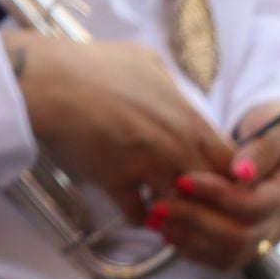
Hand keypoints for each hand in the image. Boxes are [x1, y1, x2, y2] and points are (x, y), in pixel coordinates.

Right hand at [11, 34, 233, 220]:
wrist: (51, 82)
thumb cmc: (93, 65)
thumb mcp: (145, 61)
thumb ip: (170, 86)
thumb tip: (175, 97)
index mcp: (186, 119)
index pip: (228, 161)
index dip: (220, 170)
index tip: (205, 170)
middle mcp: (174, 147)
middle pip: (211, 190)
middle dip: (202, 196)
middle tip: (187, 195)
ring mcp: (146, 167)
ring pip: (179, 208)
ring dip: (173, 211)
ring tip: (165, 209)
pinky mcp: (116, 182)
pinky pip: (139, 215)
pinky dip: (140, 217)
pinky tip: (136, 210)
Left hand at [153, 103, 279, 269]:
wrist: (275, 150)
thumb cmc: (273, 133)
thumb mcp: (275, 132)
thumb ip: (261, 150)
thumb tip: (241, 172)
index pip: (252, 206)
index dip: (216, 195)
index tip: (182, 179)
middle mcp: (278, 223)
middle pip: (239, 236)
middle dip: (194, 220)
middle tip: (158, 204)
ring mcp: (263, 238)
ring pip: (228, 253)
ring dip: (188, 237)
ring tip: (155, 216)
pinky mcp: (246, 246)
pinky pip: (220, 259)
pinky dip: (191, 248)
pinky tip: (166, 229)